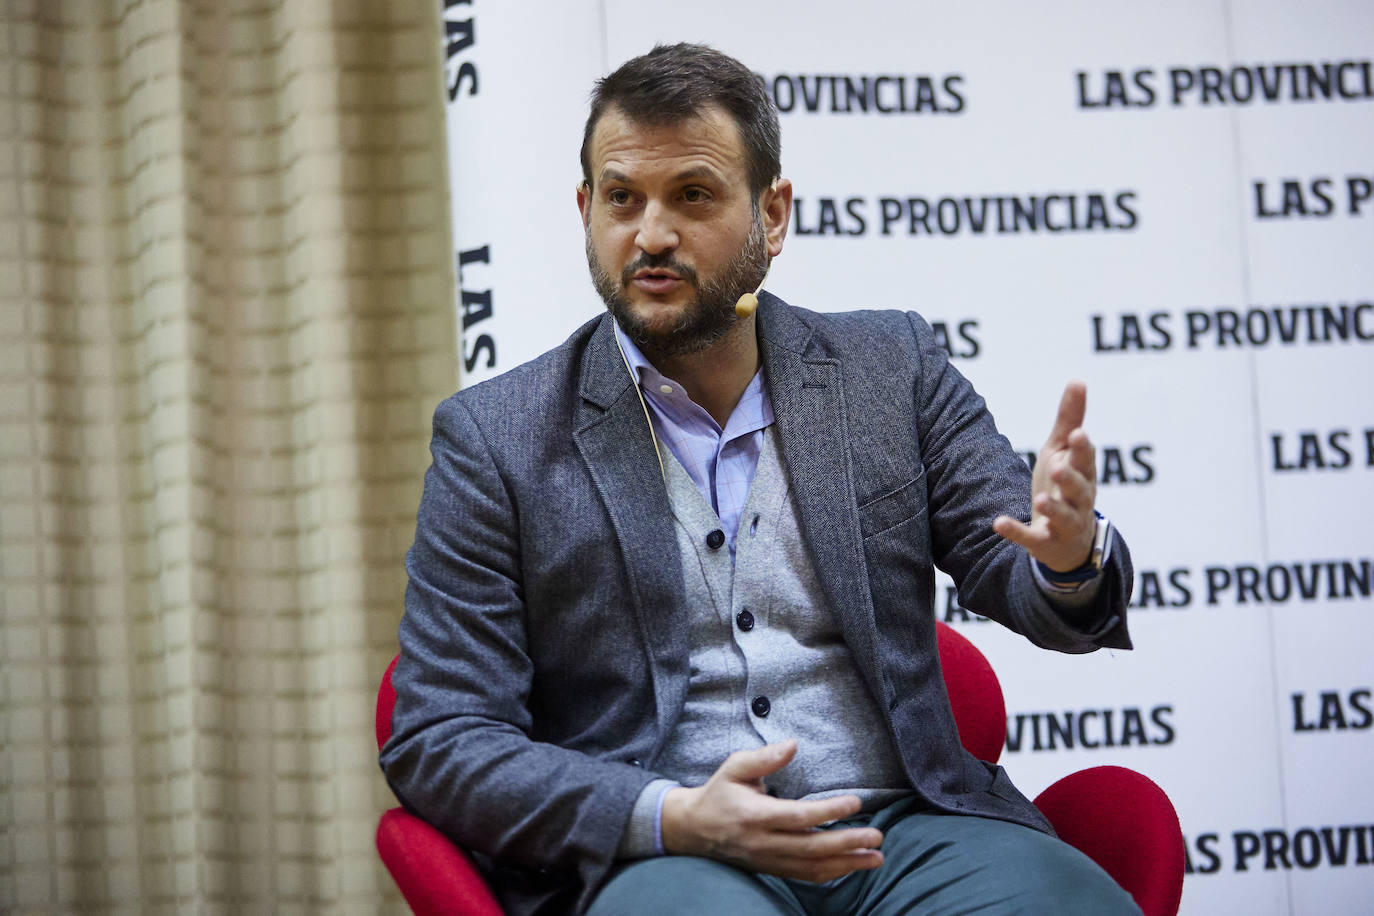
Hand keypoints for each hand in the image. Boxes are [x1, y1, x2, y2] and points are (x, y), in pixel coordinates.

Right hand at [659, 740, 883, 882]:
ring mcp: (768, 860)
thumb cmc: (719, 793)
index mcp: (755, 815)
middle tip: (877, 836)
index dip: (829, 811)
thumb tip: (793, 745)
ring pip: (812, 868)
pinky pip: (805, 876)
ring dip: (847, 864)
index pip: (798, 816)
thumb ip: (764, 758)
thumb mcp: (734, 767)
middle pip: (811, 847)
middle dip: (847, 843)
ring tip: (876, 858)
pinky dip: (831, 873)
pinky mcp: (772, 869)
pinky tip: (852, 865)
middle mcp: (763, 842)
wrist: (694, 830)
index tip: (856, 802)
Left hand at [993, 381, 1096, 572]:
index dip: (1082, 448)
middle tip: (1058, 466)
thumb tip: (1078, 380)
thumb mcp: (1064, 451)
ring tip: (1038, 499)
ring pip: (1063, 516)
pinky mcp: (1045, 543)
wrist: (1068, 542)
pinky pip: (1031, 539)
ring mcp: (1064, 524)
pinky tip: (998, 523)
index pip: (1086, 460)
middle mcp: (1079, 500)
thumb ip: (1070, 419)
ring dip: (1051, 507)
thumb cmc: (1065, 485)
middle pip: (1079, 489)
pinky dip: (1016, 532)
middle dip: (1070, 478)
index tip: (1077, 433)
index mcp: (1084, 474)